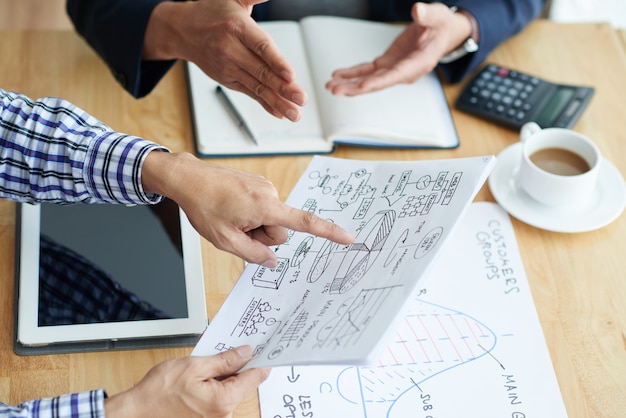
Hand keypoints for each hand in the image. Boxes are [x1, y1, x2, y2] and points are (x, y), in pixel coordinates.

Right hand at [104, 345, 269, 417]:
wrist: (136, 413)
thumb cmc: (159, 392)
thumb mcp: (194, 366)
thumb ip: (224, 360)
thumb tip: (245, 353)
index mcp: (223, 400)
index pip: (254, 378)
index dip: (260, 361)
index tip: (265, 350)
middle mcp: (223, 415)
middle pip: (242, 385)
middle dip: (238, 367)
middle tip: (229, 350)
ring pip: (230, 392)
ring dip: (224, 377)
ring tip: (206, 366)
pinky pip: (219, 400)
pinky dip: (215, 387)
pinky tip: (202, 379)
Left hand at [142, 151, 354, 267]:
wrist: (190, 177)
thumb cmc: (204, 206)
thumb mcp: (225, 240)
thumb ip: (253, 254)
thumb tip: (273, 262)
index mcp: (265, 207)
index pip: (304, 223)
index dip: (329, 232)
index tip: (348, 238)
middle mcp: (270, 194)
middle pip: (280, 230)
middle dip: (262, 236)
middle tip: (236, 229)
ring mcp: (265, 188)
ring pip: (270, 220)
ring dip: (254, 225)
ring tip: (231, 217)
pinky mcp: (259, 185)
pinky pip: (263, 209)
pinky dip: (251, 214)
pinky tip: (232, 209)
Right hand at [144, 0, 306, 120]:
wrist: (183, 30)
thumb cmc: (212, 14)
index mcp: (237, 27)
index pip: (261, 46)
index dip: (277, 62)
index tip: (291, 75)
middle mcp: (232, 50)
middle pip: (262, 71)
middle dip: (284, 88)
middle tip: (301, 98)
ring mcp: (229, 67)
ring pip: (258, 87)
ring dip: (278, 102)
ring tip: (295, 113)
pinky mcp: (228, 80)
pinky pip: (250, 93)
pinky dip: (265, 104)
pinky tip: (279, 113)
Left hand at [325, 2, 472, 95]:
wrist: (442, 32)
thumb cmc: (441, 25)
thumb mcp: (438, 15)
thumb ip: (428, 14)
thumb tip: (418, 11)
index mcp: (420, 62)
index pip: (396, 75)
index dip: (378, 82)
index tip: (361, 87)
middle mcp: (405, 71)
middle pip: (378, 83)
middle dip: (356, 88)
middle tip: (335, 90)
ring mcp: (395, 69)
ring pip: (370, 80)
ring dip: (350, 84)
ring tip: (330, 86)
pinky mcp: (388, 63)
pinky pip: (367, 71)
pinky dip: (352, 73)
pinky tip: (337, 76)